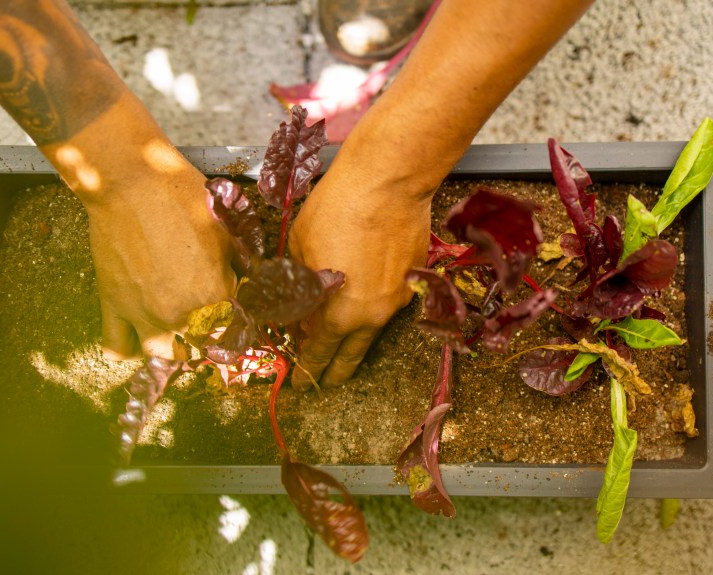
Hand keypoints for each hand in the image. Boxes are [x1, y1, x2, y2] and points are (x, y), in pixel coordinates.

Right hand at [84, 163, 235, 359]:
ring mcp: (143, 316)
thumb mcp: (226, 230)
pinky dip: (129, 348)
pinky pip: (118, 349)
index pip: (236, 333)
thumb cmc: (182, 197)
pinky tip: (140, 333)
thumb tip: (247, 284)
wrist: (131, 182)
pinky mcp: (113, 307)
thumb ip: (239, 268)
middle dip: (210, 337)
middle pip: (202, 350)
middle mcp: (180, 316)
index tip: (237, 316)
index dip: (239, 324)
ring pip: (163, 356)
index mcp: (215, 297)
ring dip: (174, 347)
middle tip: (209, 317)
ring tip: (178, 327)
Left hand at [288, 171, 431, 388]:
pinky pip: (390, 299)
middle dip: (335, 371)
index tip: (301, 382)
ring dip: (355, 337)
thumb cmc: (335, 210)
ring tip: (342, 341)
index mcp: (339, 314)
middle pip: (352, 355)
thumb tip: (296, 306)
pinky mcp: (415, 276)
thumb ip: (297, 286)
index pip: (319, 354)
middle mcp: (372, 315)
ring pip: (373, 328)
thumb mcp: (299, 248)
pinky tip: (364, 288)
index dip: (308, 370)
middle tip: (324, 382)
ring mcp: (399, 297)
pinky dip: (374, 302)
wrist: (388, 180)